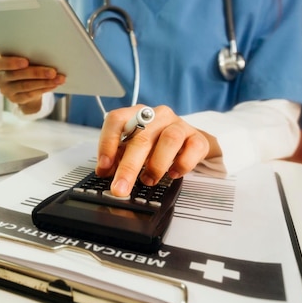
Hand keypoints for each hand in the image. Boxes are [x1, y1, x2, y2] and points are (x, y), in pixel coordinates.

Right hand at [0, 55, 64, 113]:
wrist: (21, 84)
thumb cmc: (23, 65)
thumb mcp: (21, 58)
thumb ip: (28, 56)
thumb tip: (47, 55)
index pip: (0, 63)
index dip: (12, 62)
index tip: (26, 62)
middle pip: (17, 75)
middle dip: (37, 73)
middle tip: (52, 72)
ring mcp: (6, 90)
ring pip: (25, 86)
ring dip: (44, 82)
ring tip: (58, 79)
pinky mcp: (15, 99)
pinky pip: (30, 94)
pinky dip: (43, 89)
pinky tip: (53, 85)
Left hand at [95, 105, 220, 196]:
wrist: (188, 141)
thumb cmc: (156, 143)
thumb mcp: (133, 147)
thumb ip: (117, 158)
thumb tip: (104, 172)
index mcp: (136, 114)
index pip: (117, 120)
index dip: (107, 142)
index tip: (104, 166)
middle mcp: (157, 116)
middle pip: (142, 138)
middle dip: (128, 167)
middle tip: (120, 188)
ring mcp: (179, 125)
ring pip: (169, 140)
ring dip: (156, 165)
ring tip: (148, 180)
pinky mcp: (197, 137)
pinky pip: (192, 149)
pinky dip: (182, 165)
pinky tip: (173, 173)